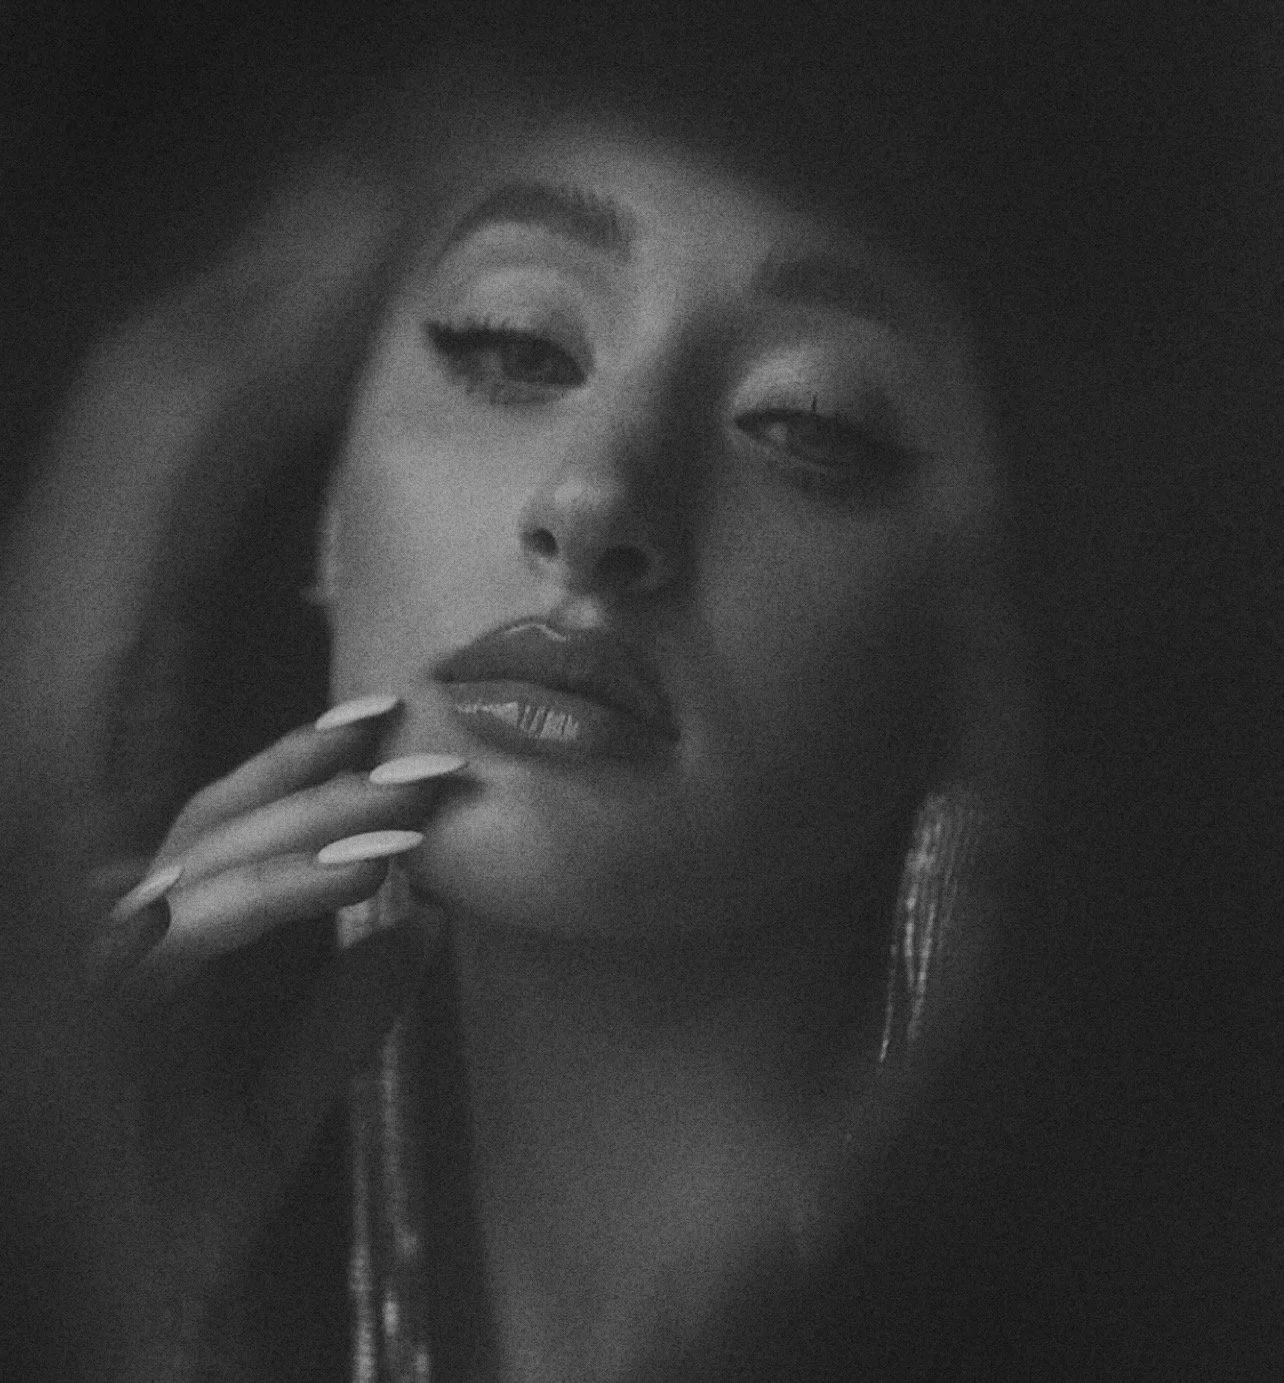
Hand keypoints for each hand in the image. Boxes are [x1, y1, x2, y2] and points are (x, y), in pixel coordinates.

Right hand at [81, 695, 462, 1362]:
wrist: (135, 1315)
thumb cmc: (184, 1213)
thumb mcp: (283, 1102)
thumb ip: (342, 1017)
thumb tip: (425, 932)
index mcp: (159, 951)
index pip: (221, 827)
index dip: (296, 768)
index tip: (380, 726)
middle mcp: (121, 942)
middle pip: (219, 822)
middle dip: (328, 781)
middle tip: (428, 758)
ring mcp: (104, 971)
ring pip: (211, 859)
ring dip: (320, 823)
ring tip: (415, 810)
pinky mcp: (105, 1011)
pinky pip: (201, 928)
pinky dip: (285, 892)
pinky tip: (367, 874)